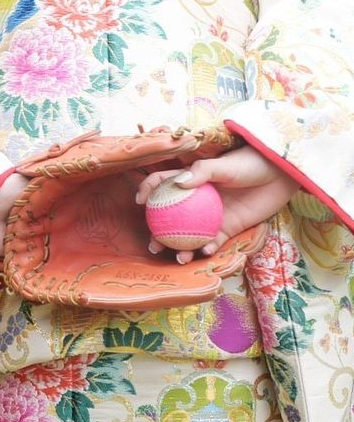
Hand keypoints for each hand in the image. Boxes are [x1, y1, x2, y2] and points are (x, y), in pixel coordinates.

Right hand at [135, 144, 297, 263]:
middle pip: (171, 218)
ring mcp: (211, 216)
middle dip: (159, 234)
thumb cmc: (250, 164)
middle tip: (154, 245)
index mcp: (190, 181)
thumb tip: (179, 183)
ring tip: (179, 258)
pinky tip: (204, 252)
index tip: (141, 203)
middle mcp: (196, 201)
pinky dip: (208, 248)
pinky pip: (214, 241)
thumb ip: (202, 172)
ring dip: (182, 249)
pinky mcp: (229, 227)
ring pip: (190, 235)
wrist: (280, 176)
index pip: (162, 185)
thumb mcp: (224, 165)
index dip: (147, 192)